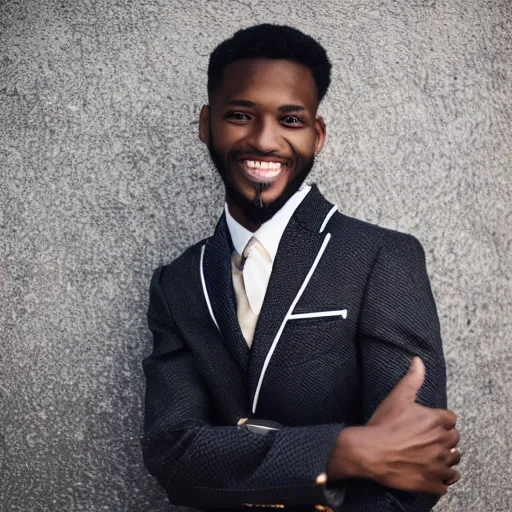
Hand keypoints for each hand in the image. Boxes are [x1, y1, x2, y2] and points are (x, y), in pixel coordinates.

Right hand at [327, 357, 460, 494]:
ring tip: (431, 456)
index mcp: (436, 421)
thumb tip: (418, 361)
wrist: (368, 452)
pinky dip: (440, 479)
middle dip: (444, 439)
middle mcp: (441, 443)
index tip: (429, 423)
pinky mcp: (431, 482)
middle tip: (428, 439)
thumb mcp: (397, 397)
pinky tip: (430, 473)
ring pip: (453, 462)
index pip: (451, 420)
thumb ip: (412, 378)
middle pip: (454, 441)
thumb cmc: (383, 424)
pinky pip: (445, 484)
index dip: (440, 421)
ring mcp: (437, 464)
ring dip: (445, 459)